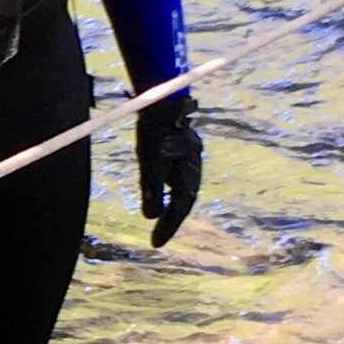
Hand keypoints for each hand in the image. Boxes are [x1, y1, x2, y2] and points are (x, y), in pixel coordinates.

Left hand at [135, 95, 203, 244]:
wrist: (163, 100)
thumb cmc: (156, 130)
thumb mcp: (149, 160)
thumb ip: (152, 188)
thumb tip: (151, 217)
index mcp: (188, 171)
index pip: (179, 207)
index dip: (168, 227)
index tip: (156, 243)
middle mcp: (193, 168)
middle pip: (184, 203)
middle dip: (171, 222)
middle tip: (157, 240)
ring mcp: (189, 161)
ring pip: (183, 193)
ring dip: (172, 211)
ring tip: (161, 227)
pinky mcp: (182, 155)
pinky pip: (179, 182)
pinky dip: (171, 196)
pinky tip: (162, 202)